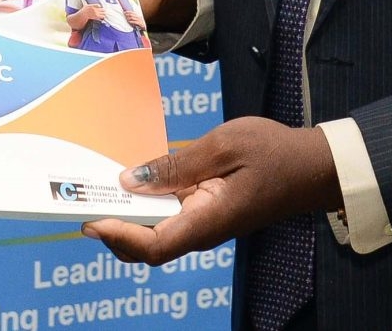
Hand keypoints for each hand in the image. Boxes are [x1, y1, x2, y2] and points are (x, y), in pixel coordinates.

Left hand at [80, 118, 339, 264]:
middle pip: (147, 246)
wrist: (311, 167)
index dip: (118, 238)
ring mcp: (204, 224)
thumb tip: (130, 181)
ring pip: (154, 234)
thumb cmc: (273, 152)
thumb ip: (176, 165)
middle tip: (80, 200)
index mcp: (208, 220)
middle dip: (111, 230)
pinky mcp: (205, 213)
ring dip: (124, 218)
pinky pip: (168, 218)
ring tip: (95, 190)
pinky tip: (131, 183)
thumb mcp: (223, 145)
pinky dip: (144, 206)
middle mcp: (202, 230)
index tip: (90, 219)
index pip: (154, 246)